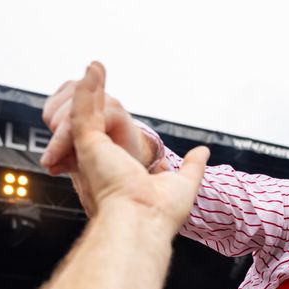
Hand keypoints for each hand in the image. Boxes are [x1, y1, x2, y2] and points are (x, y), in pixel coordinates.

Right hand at [59, 62, 207, 222]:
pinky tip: (94, 70)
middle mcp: (101, 163)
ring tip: (94, 67)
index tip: (114, 108)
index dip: (110, 123)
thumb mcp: (183, 184)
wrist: (145, 221)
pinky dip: (88, 89)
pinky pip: (85, 110)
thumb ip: (192, 167)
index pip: (111, 141)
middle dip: (93, 102)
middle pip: (94, 125)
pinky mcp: (89, 143)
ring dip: (89, 89)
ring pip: (85, 114)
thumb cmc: (159, 215)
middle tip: (95, 80)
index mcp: (118, 172)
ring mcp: (93, 152)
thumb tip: (203, 153)